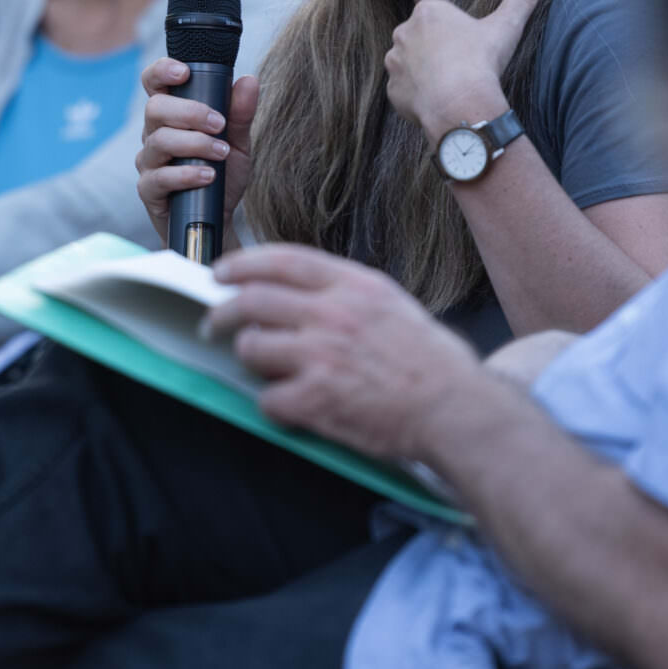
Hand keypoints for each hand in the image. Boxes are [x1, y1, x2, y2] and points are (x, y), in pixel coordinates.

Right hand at [135, 57, 258, 246]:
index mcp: (172, 114)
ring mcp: (149, 161)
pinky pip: (160, 177)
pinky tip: (207, 176)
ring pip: (159, 141)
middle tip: (218, 124)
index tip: (184, 72)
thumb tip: (249, 80)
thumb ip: (241, 114)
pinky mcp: (148, 189)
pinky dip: (187, 174)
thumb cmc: (223, 176)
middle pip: (155, 108)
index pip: (154, 82)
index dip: (162, 70)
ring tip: (221, 154)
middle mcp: (154, 133)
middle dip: (190, 112)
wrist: (219, 219)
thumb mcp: (238, 144)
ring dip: (194, 144)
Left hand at [208, 245, 478, 460]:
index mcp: (353, 285)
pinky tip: (291, 405)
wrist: (455, 408)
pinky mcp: (316, 399)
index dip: (243, 263)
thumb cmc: (430, 361)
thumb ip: (344, 291)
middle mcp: (333, 314)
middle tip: (212, 322)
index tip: (221, 272)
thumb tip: (294, 291)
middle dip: (222, 312)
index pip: (282, 260)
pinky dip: (273, 404)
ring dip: (249, 357)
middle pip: (253, 301)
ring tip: (263, 367)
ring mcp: (321, 356)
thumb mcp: (390, 303)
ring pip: (251, 347)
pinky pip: (268, 399)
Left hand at [384, 0, 545, 142]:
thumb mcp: (506, 26)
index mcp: (428, 11)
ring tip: (450, 86)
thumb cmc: (481, 62)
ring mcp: (394, 62)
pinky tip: (438, 102)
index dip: (456, 30)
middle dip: (437, 49)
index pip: (439, 14)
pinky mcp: (392, 90)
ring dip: (424, 71)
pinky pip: (404, 90)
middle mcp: (404, 32)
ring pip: (409, 63)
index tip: (470, 45)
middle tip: (462, 66)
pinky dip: (417, 96)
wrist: (459, 104)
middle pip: (422, 38)